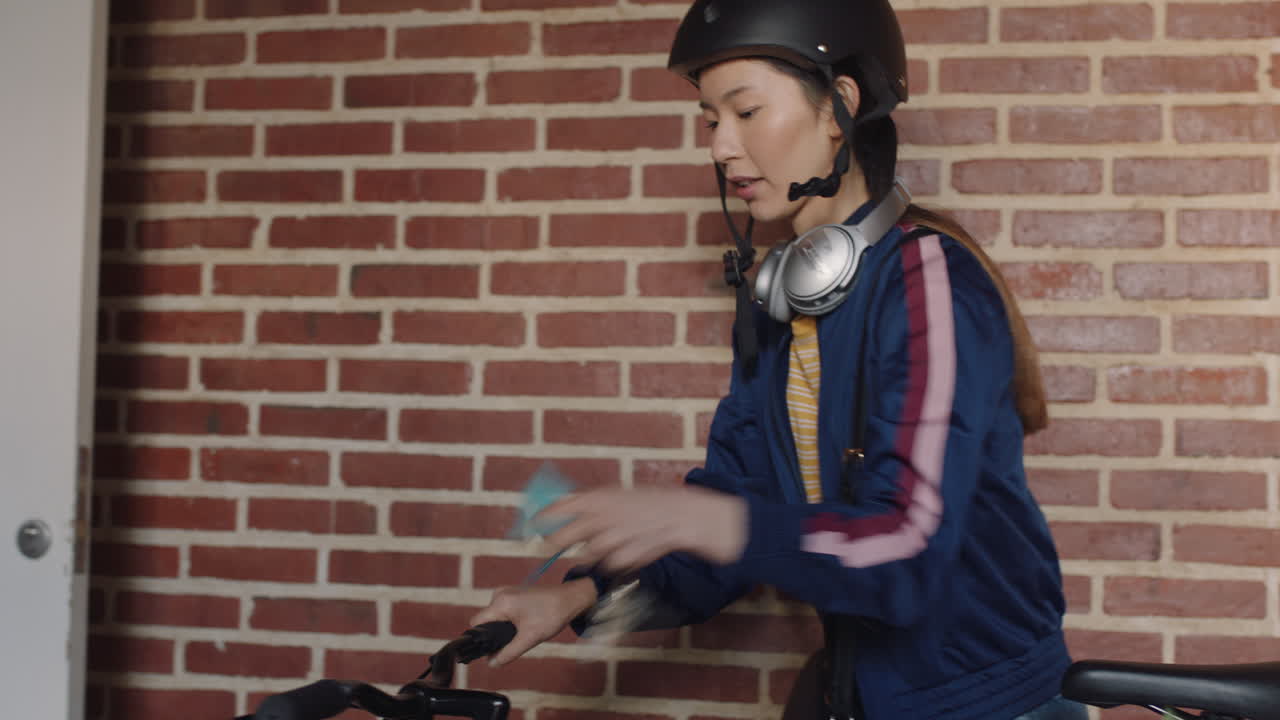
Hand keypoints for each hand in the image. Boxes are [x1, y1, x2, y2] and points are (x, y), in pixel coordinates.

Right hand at [469, 578, 596, 665]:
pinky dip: (510, 622)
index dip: (480, 639)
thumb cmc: (551, 615)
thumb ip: (508, 653)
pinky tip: (524, 626)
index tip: (490, 650)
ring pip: (495, 617)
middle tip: (513, 643)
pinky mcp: (514, 594)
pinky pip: (503, 611)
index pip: (477, 623)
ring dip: (503, 629)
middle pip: (486, 621)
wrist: (571, 599)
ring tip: (522, 633)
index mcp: (500, 603)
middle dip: (495, 635)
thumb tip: (492, 664)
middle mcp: (499, 594)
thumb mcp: (529, 638)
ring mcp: (507, 592)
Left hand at [541, 486, 747, 575]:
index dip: (540, 519)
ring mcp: (609, 542)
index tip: (532, 525)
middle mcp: (598, 519)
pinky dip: (610, 561)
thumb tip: (565, 509)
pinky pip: (606, 565)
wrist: (682, 515)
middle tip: (549, 546)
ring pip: (584, 555)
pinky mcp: (621, 560)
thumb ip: (592, 504)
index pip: (556, 509)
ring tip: (606, 543)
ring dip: (588, 553)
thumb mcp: (618, 494)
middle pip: (560, 538)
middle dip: (552, 544)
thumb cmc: (650, 501)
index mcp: (596, 498)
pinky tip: (625, 550)